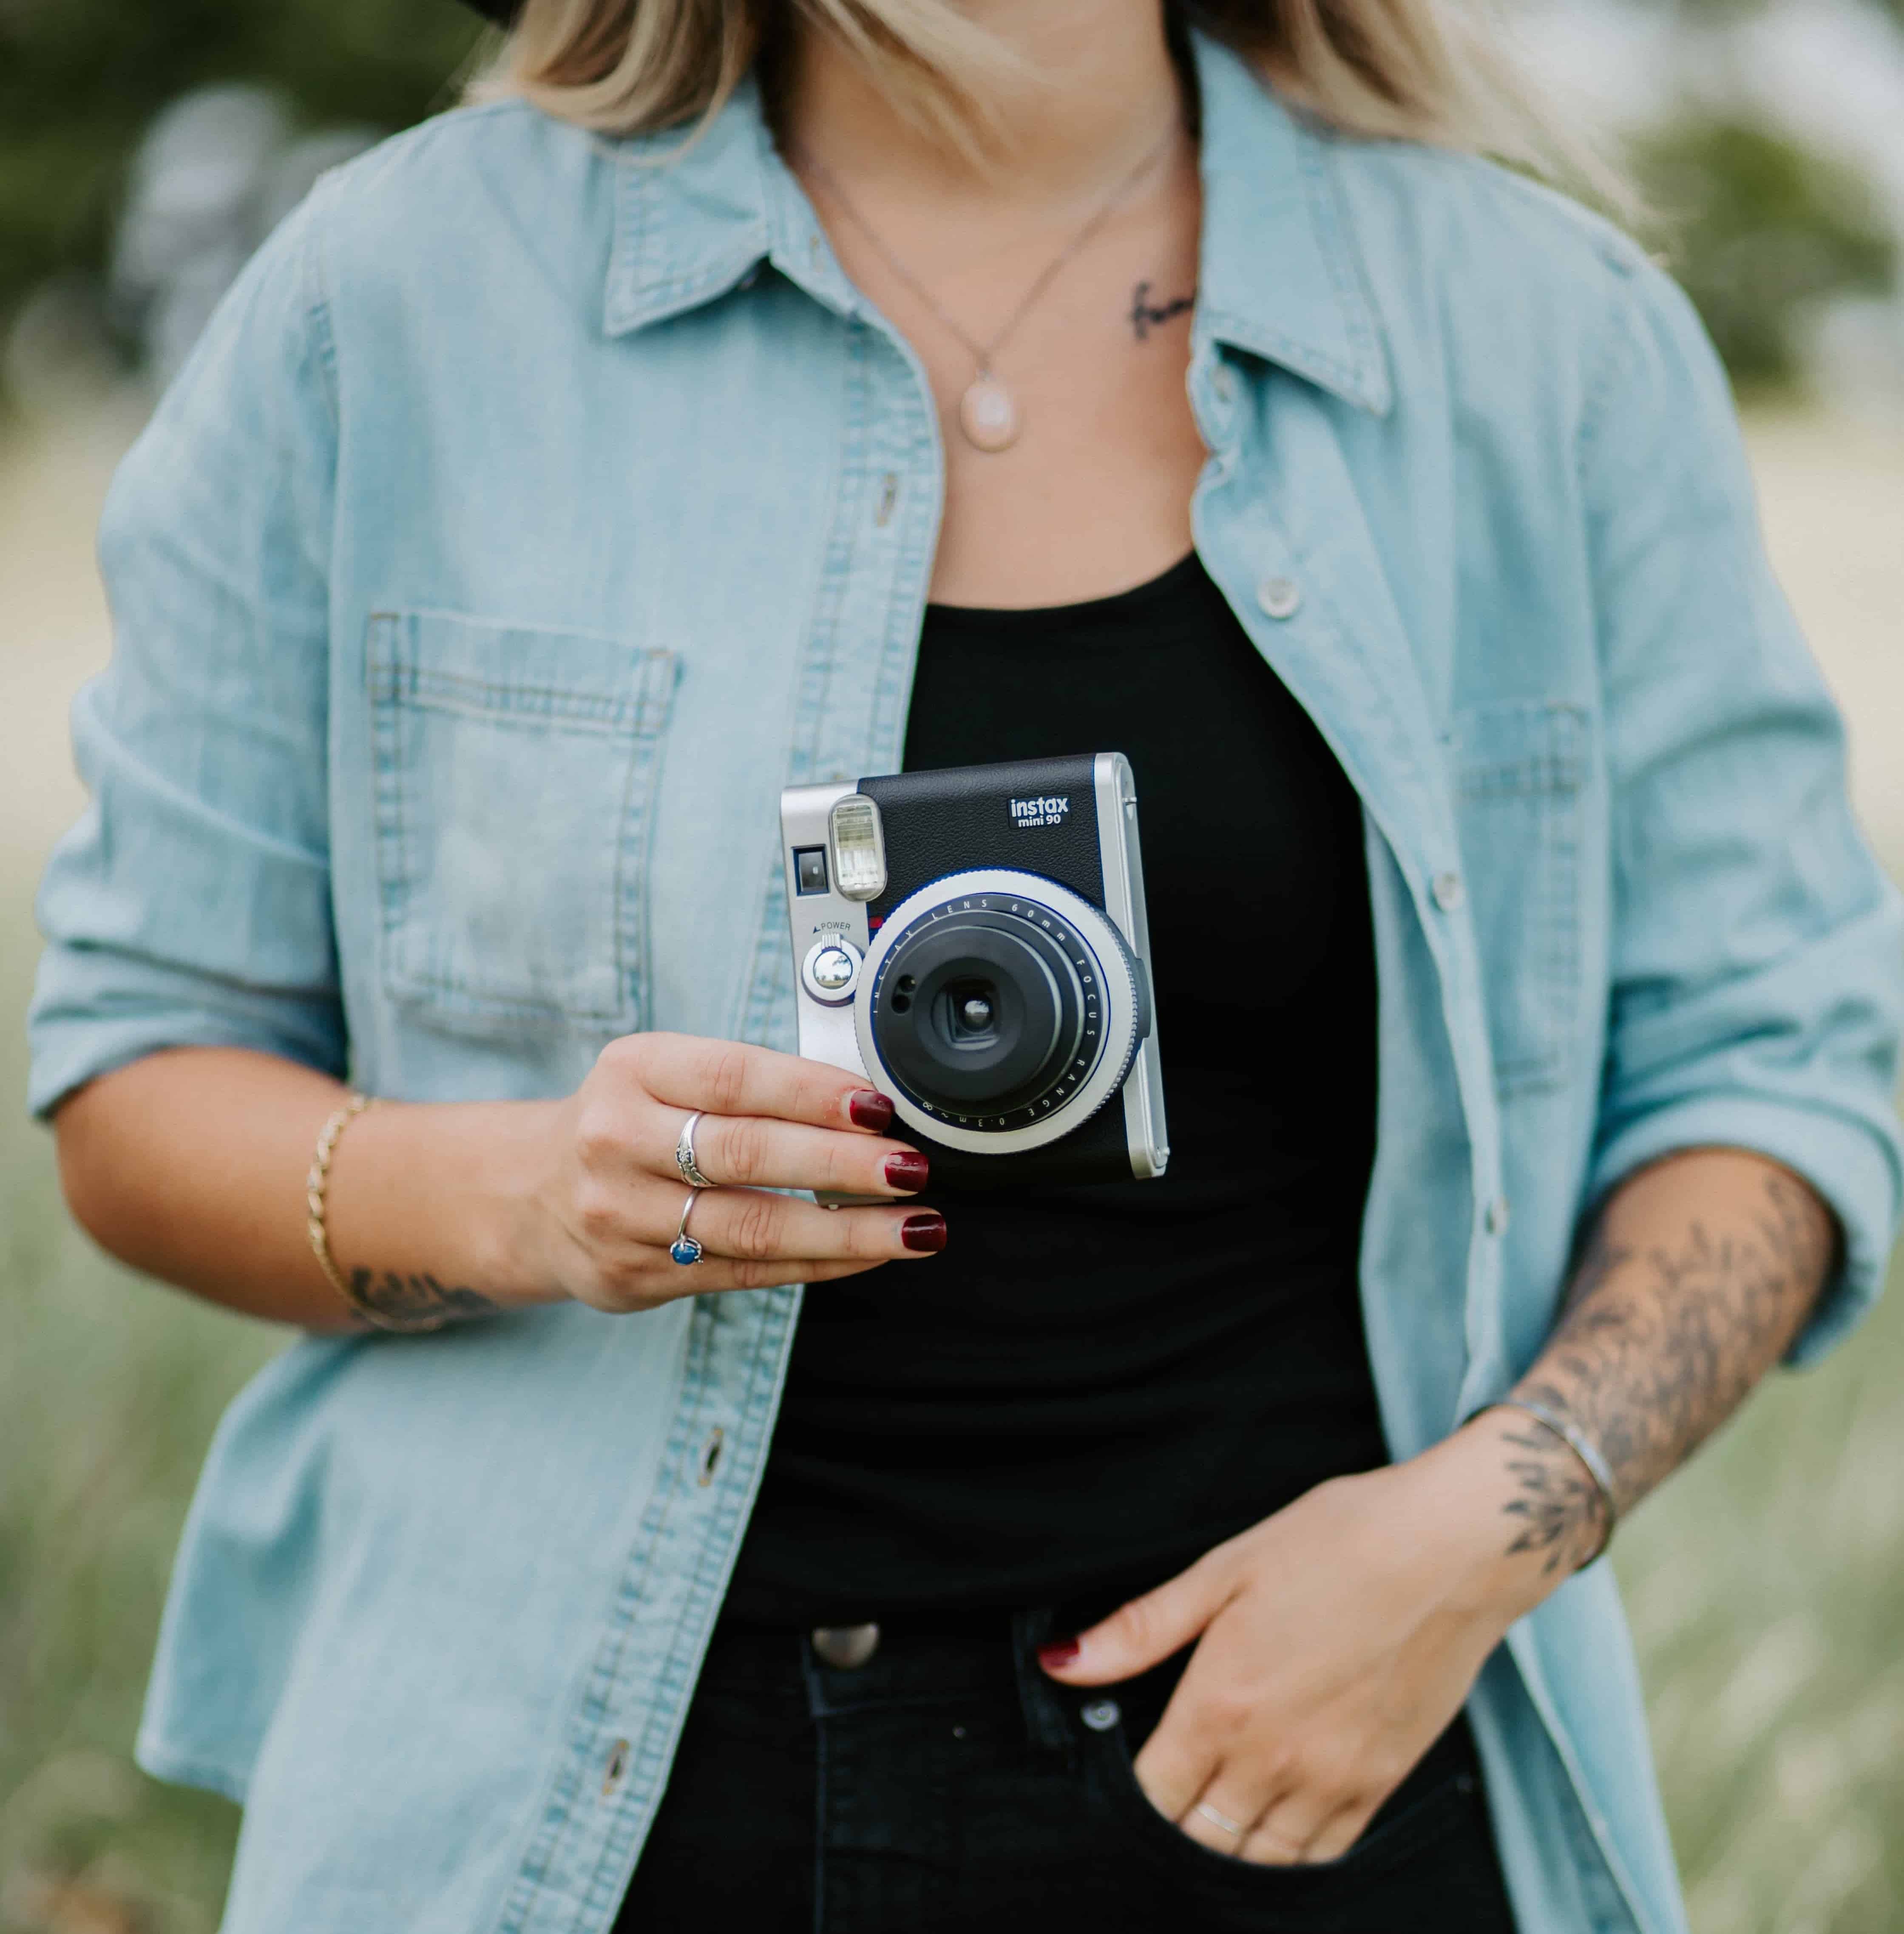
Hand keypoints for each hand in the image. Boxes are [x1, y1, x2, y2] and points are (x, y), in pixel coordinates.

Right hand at [510, 1032, 943, 1311]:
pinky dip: (817, 1263)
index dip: (813, 1093)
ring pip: (752, 1227)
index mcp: (633, 1071)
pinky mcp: (637, 1274)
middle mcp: (618, 1141)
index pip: (735, 1078)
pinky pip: (745, 1272)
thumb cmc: (628, 1120)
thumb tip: (862, 1105)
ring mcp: (623, 1216)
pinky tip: (868, 1253)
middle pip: (747, 1155)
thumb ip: (747, 1084)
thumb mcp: (662, 1073)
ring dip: (848, 1231)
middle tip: (912, 1169)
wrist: (528, 1194)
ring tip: (916, 1227)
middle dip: (842, 1165)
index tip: (879, 1109)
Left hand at [1039, 1425, 1564, 1863]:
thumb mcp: (1223, 1571)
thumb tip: (1061, 1664)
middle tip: (1170, 1792)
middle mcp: (1273, 1758)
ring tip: (1214, 1815)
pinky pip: (1323, 1854)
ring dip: (1229, 1847)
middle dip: (1175, 1824)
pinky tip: (1274, 1827)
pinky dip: (1289, 1855)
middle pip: (1201, 1838)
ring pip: (1260, 1860)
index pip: (1153, 1794)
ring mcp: (1332, 1779)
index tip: (1128, 1768)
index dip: (1130, 1790)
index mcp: (1221, 1704)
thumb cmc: (1335, 1543)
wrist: (1450, 1550)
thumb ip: (1140, 1630)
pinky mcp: (1382, 1783)